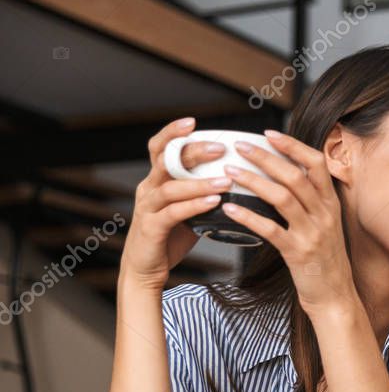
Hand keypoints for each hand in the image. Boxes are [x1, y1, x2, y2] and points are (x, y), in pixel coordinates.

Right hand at [121, 117, 229, 289]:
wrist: (146, 270)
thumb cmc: (170, 237)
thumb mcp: (188, 208)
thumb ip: (204, 192)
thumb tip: (239, 179)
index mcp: (157, 180)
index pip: (159, 148)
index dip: (172, 132)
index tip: (192, 121)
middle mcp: (149, 189)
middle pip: (166, 161)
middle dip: (193, 151)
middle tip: (221, 149)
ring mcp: (148, 208)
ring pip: (171, 187)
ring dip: (200, 182)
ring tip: (225, 180)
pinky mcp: (151, 228)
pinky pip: (173, 213)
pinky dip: (194, 206)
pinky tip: (214, 202)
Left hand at [220, 130, 356, 315]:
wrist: (336, 297)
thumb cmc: (324, 261)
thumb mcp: (325, 225)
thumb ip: (311, 202)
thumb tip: (285, 175)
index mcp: (330, 204)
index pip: (316, 163)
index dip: (293, 146)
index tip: (270, 133)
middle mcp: (324, 215)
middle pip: (295, 176)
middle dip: (265, 158)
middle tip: (239, 147)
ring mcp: (313, 234)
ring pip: (282, 198)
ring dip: (253, 181)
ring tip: (229, 172)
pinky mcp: (298, 253)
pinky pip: (270, 229)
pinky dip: (248, 216)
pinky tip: (230, 208)